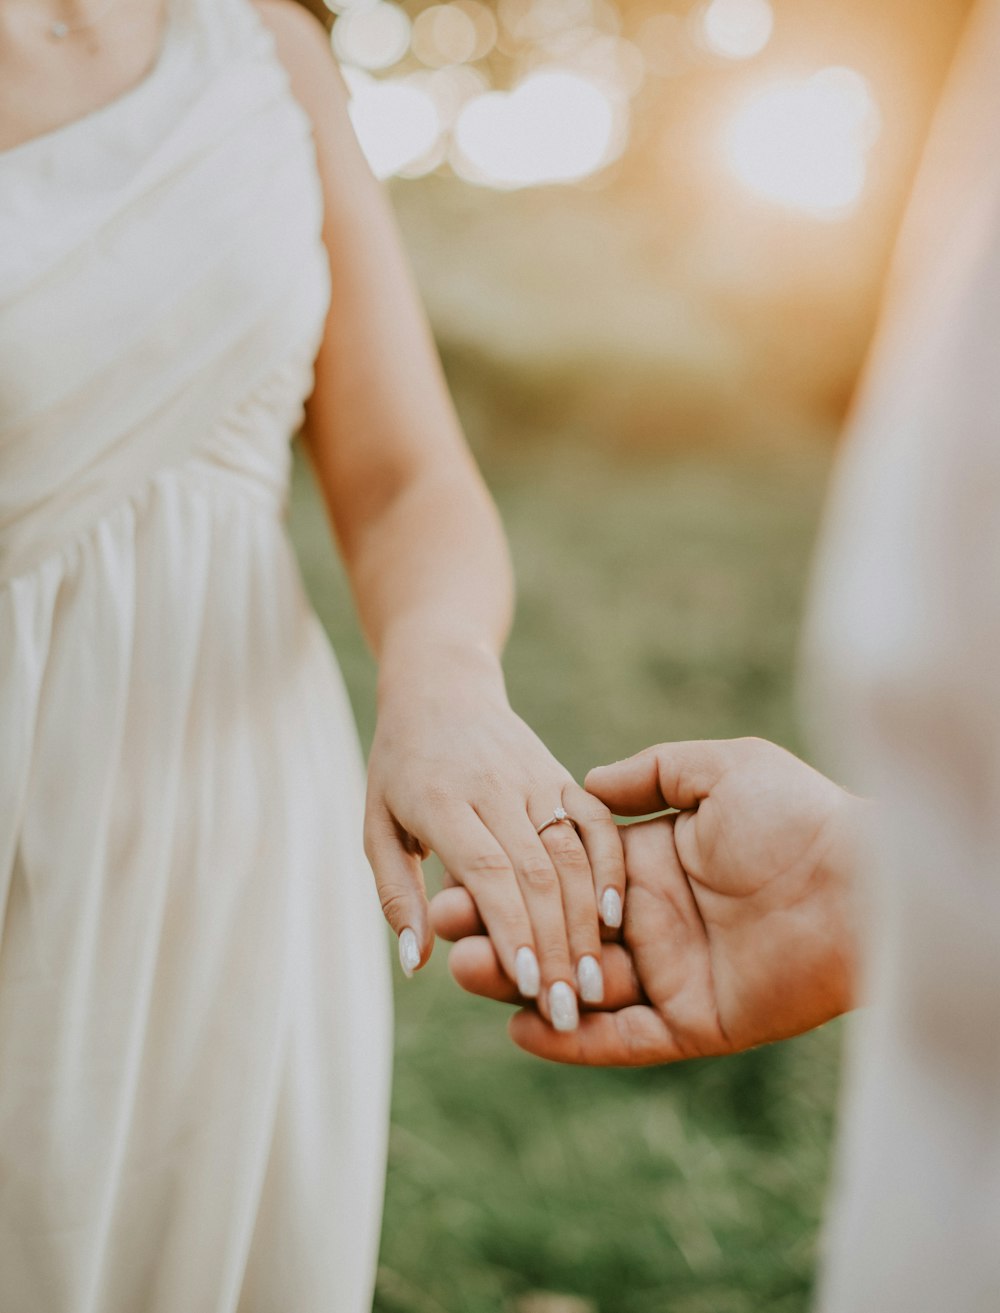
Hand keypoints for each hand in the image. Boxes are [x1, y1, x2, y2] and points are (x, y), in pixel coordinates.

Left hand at [364, 639, 625, 1030]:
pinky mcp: (562, 776)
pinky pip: (596, 822)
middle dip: (553, 946)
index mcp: (442, 800)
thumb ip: (395, 894)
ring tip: (592, 982)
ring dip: (585, 922)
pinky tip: (615, 917)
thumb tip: (415, 962)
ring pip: (572, 853)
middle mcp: (494, 788)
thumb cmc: (400, 768)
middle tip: (566, 1009)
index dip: (509, 928)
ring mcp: (535, 778)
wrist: (441, 689)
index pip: (485, 870)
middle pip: (536, 872)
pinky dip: (610, 867)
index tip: (527, 984)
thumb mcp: (377, 826)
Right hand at [431, 737, 862, 1063]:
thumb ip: (653, 775)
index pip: (565, 878)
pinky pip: (626, 1038)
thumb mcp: (720, 770)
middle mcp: (656, 922)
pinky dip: (576, 1041)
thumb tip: (590, 784)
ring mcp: (674, 975)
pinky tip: (522, 1026)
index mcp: (654, 865)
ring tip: (464, 971)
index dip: (512, 881)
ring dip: (522, 982)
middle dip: (500, 930)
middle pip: (560, 933)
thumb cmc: (799, 815)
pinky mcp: (696, 1023)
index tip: (454, 877)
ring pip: (582, 987)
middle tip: (441, 926)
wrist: (865, 877)